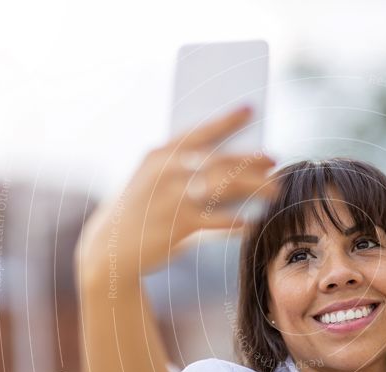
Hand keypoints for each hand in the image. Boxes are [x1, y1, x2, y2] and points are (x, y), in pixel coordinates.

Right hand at [76, 106, 276, 279]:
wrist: (109, 248)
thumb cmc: (140, 210)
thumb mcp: (152, 181)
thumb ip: (182, 168)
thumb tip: (230, 162)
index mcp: (160, 155)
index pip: (199, 131)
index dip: (226, 119)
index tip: (250, 109)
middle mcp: (167, 172)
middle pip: (219, 159)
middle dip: (249, 158)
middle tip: (274, 157)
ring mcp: (173, 198)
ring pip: (224, 187)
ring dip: (254, 186)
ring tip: (275, 189)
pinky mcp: (179, 225)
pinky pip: (219, 220)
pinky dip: (239, 220)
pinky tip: (255, 219)